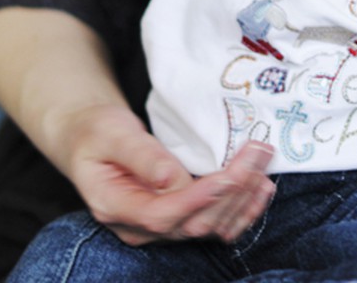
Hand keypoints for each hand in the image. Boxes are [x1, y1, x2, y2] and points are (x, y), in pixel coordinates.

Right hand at [64, 104, 275, 244]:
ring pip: (208, 226)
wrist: (91, 138)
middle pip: (193, 222)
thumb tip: (170, 177)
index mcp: (116, 206)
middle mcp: (139, 225)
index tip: (231, 175)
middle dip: (232, 191)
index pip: (163, 213)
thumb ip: (140, 155)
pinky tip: (261, 190)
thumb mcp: (112, 133)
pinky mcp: (178, 217)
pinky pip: (213, 222)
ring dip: (243, 201)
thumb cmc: (97, 132)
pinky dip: (242, 210)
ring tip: (265, 170)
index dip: (200, 199)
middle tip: (259, 154)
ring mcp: (159, 226)